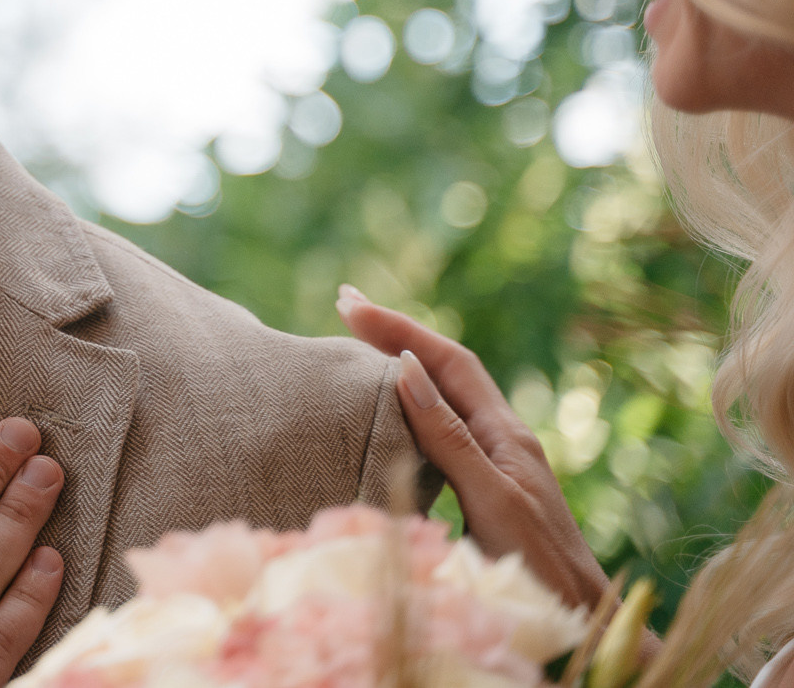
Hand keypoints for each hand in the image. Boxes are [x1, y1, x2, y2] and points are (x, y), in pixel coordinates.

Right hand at [335, 284, 608, 611]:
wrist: (580, 619)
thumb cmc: (537, 568)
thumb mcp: (489, 497)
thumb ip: (448, 436)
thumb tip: (408, 367)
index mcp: (505, 432)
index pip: (447, 361)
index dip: (399, 328)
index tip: (348, 305)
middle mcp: (502, 438)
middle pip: (447, 369)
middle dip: (396, 333)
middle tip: (345, 306)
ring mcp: (497, 464)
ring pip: (444, 398)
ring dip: (403, 366)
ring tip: (360, 347)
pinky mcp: (487, 491)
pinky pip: (442, 432)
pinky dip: (408, 408)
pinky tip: (389, 415)